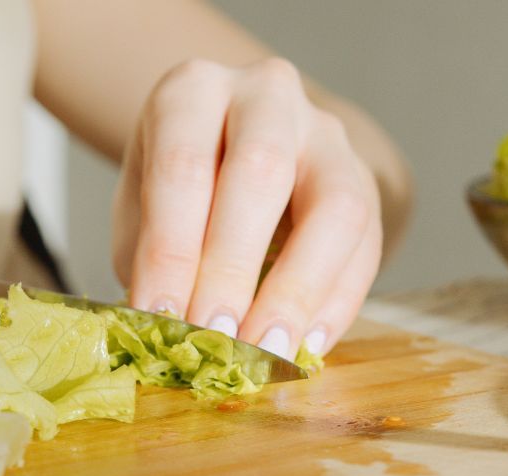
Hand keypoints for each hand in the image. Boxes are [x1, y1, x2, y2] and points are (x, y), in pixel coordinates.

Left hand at [112, 57, 380, 359]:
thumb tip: (160, 332)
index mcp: (194, 91)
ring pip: (334, 206)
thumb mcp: (141, 212)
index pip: (183, 166)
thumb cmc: (176, 192)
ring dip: (297, 290)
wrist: (230, 152)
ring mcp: (325, 133)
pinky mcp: (364, 178)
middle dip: (234, 267)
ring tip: (267, 351)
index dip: (171, 250)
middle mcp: (266, 95)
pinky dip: (336, 304)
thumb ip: (150, 263)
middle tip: (216, 338)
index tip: (160, 318)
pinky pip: (366, 244)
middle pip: (261, 173)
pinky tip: (305, 346)